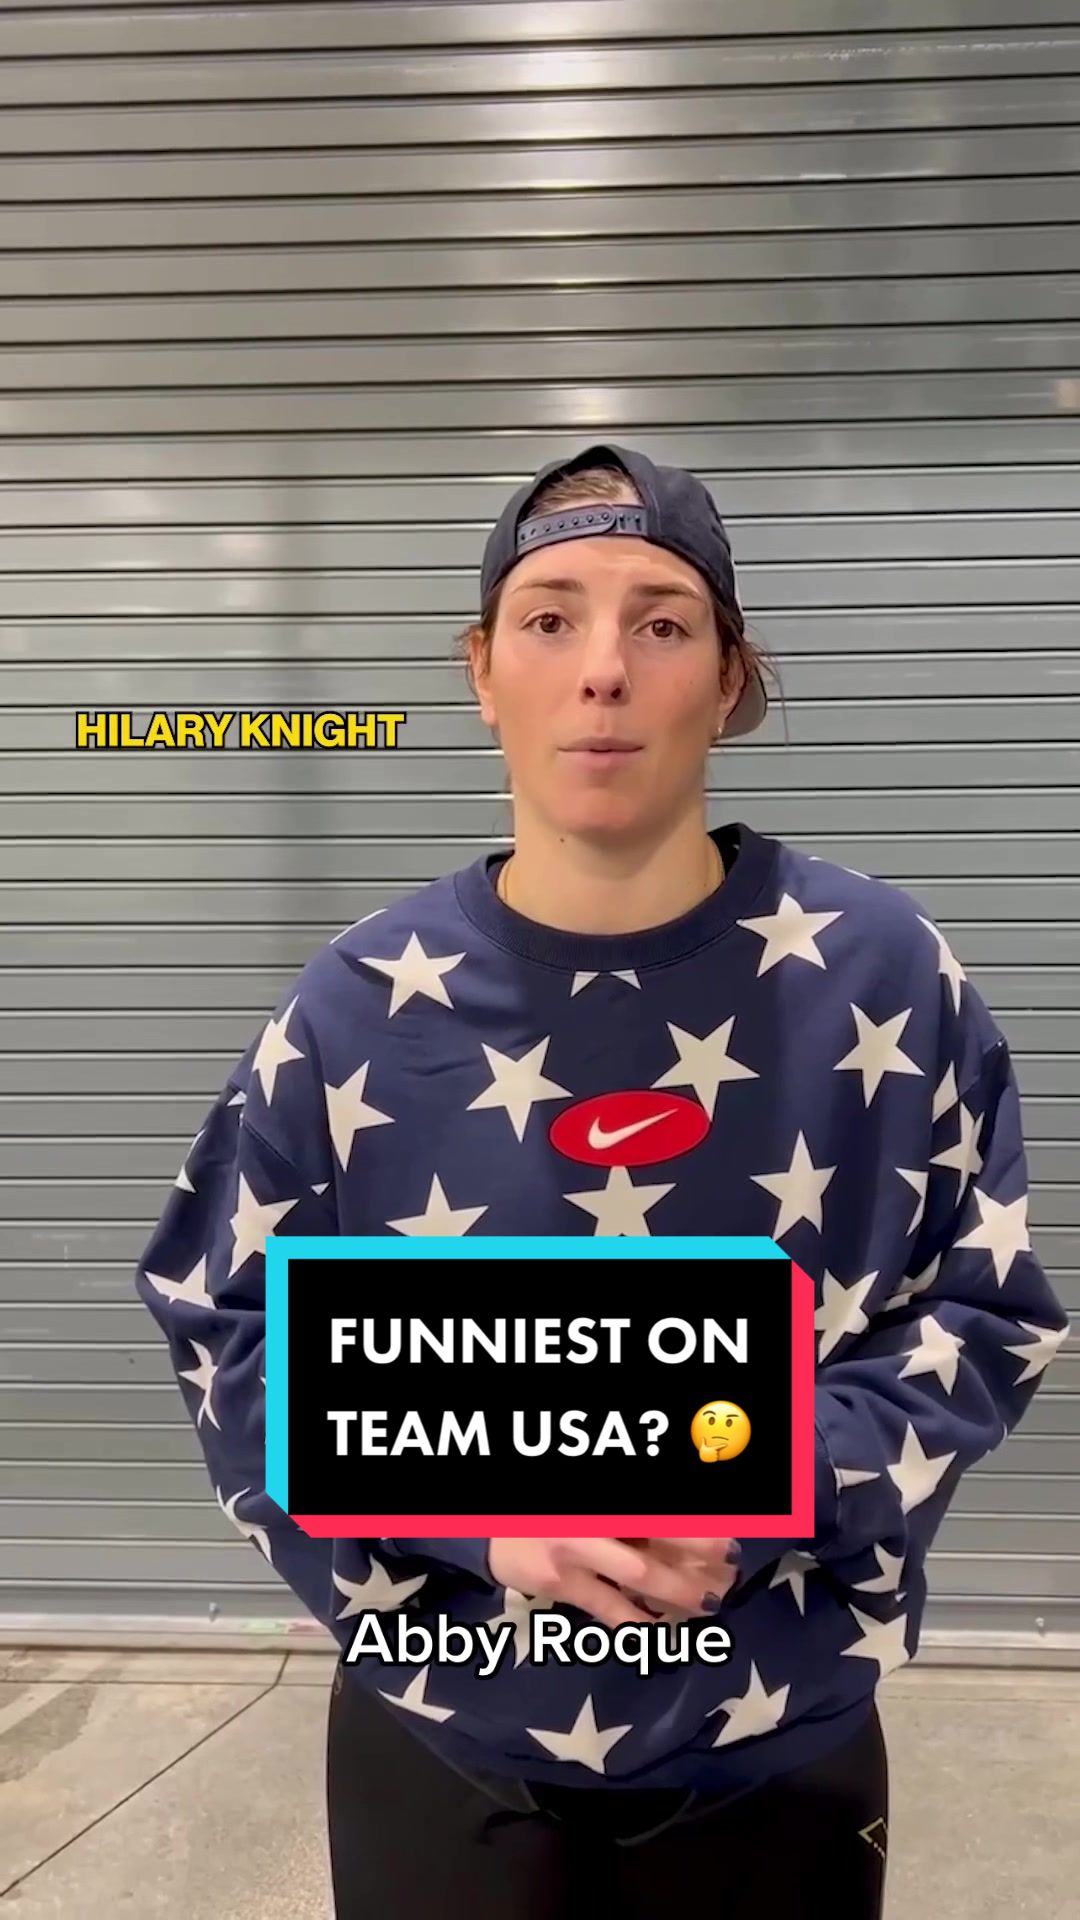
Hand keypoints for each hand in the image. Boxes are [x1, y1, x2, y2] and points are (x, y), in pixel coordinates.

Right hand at [487, 1536, 736, 1628]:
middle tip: (730, 1568)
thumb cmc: (555, 1517)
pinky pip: (608, 1607)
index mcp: (606, 1501)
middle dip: (699, 1552)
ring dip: (678, 1591)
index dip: (698, 1528)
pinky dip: (636, 1621)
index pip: (661, 1516)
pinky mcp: (560, 1582)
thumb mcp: (595, 1511)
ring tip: (707, 1604)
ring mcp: (575, 1549)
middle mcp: (594, 1519)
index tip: (730, 1540)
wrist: (490, 1530)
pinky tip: (659, 1630)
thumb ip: (633, 1525)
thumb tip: (694, 1537)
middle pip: (658, 1535)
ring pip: (639, 1575)